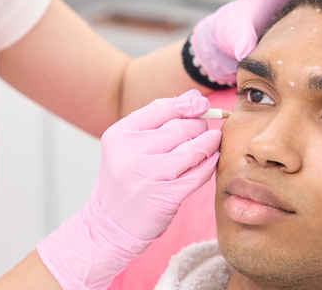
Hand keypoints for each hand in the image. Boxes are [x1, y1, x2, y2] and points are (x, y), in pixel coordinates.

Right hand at [37, 89, 220, 288]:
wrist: (110, 223)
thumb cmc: (125, 178)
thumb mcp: (128, 145)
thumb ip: (159, 119)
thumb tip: (194, 97)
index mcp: (120, 134)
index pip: (162, 107)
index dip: (188, 104)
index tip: (201, 106)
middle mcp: (131, 152)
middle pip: (181, 127)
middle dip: (198, 127)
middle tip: (201, 133)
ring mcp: (149, 175)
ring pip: (193, 149)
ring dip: (209, 144)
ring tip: (212, 144)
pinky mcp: (166, 195)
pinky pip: (199, 173)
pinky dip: (209, 164)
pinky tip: (210, 161)